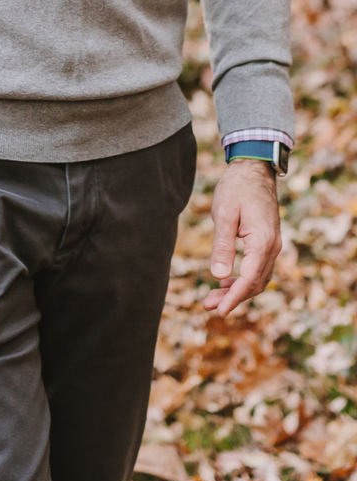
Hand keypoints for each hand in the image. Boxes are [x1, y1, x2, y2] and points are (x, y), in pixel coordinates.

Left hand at [204, 161, 281, 317]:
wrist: (254, 169)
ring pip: (257, 278)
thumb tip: (218, 275)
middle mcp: (272, 247)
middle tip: (208, 306)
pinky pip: (258, 268)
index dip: (234, 298)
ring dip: (237, 290)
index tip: (219, 310)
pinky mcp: (267, 242)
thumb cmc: (237, 188)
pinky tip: (225, 281)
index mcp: (263, 241)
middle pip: (255, 283)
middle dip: (233, 298)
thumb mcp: (224, 214)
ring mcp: (272, 245)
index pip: (249, 279)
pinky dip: (243, 279)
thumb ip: (223, 245)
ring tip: (212, 298)